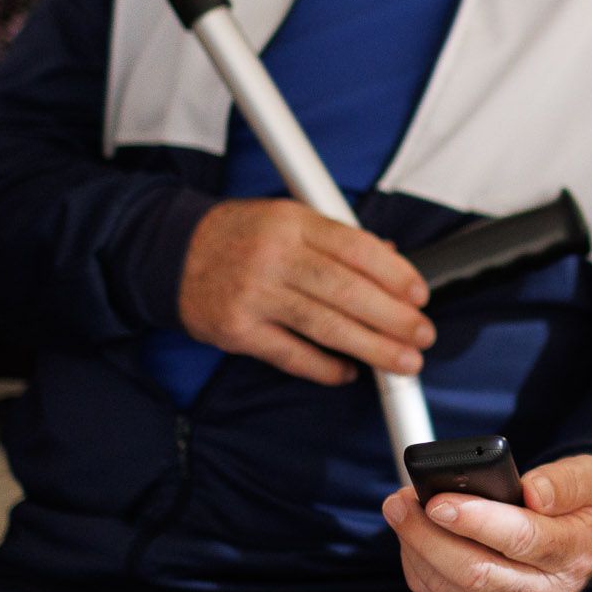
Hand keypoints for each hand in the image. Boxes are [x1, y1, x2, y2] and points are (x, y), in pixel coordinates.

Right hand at [177, 198, 433, 385]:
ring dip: (371, 348)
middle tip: (422, 335)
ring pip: (325, 326)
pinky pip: (291, 354)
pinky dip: (324, 368)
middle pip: (347, 291)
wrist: (168, 253)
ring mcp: (254, 294)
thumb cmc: (239, 236)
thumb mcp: (287, 219)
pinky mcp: (237, 330)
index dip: (395, 274)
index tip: (420, 295)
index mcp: (293, 222)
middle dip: (393, 318)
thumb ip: (337, 238)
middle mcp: (274, 256)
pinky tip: (349, 373)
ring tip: (403, 361)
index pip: (356, 248)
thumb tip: (392, 258)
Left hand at [379, 453, 591, 591]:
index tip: (439, 501)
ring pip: (450, 588)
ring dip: (416, 549)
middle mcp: (543, 589)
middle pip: (476, 574)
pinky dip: (417, 564)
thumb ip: (566, 483)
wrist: (589, 541)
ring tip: (400, 508)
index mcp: (573, 553)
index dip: (476, 521)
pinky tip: (412, 533)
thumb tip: (532, 492)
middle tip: (403, 502)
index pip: (520, 541)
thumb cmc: (586, 505)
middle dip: (430, 537)